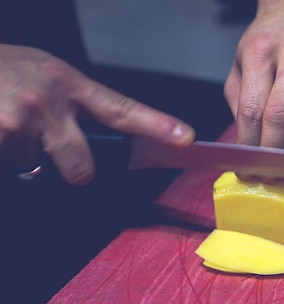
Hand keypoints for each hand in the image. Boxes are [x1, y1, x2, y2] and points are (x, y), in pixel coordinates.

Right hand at [0, 45, 194, 184]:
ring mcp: (18, 121)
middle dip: (71, 172)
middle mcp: (47, 102)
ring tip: (5, 128)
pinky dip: (3, 158)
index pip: (121, 109)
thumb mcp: (44, 73)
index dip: (156, 126)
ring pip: (34, 172)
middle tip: (51, 152)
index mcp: (67, 83)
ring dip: (21, 159)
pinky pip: (11, 168)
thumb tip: (105, 133)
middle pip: (82, 169)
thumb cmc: (3, 69)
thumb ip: (73, 102)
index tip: (184, 138)